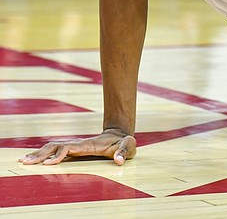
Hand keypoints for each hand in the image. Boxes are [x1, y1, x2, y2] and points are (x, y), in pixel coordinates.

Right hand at [19, 129, 135, 165]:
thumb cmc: (124, 143)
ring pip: (53, 148)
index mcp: (88, 145)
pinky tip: (35, 160)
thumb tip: (119, 161)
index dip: (58, 155)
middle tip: (25, 161)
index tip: (49, 164)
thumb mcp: (128, 146)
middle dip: (41, 154)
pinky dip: (44, 155)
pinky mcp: (75, 151)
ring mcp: (75, 147)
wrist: (121, 136)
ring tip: (24, 160)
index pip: (68, 148)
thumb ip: (124, 152)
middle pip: (55, 147)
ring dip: (39, 154)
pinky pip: (56, 152)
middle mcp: (78, 145)